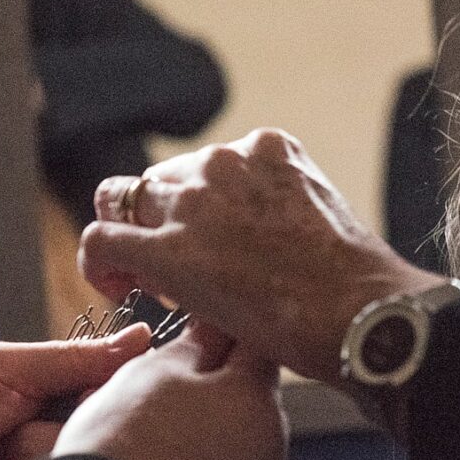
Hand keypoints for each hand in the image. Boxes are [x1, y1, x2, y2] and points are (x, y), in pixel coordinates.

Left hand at [0, 326, 149, 459]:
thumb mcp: (6, 366)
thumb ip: (76, 357)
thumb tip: (143, 335)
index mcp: (50, 404)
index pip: (109, 395)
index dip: (108, 389)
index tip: (103, 384)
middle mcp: (52, 444)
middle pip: (101, 430)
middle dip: (67, 422)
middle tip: (21, 423)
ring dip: (37, 454)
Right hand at [53, 326, 287, 459]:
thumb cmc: (122, 441)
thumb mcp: (154, 371)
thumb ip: (196, 343)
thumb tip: (217, 325)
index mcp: (257, 397)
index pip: (257, 348)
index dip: (227, 338)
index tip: (202, 338)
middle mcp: (274, 446)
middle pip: (254, 403)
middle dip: (221, 395)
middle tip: (167, 401)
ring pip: (244, 451)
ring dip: (216, 442)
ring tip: (160, 449)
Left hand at [79, 129, 440, 381]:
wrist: (360, 311)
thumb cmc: (354, 282)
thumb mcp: (320, 216)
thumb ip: (277, 212)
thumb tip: (245, 248)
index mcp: (269, 148)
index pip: (207, 166)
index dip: (200, 208)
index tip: (213, 243)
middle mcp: (226, 162)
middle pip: (164, 181)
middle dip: (165, 221)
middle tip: (183, 271)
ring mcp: (194, 202)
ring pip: (125, 202)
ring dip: (133, 238)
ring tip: (145, 280)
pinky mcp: (167, 250)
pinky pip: (102, 241)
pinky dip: (99, 264)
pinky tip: (115, 289)